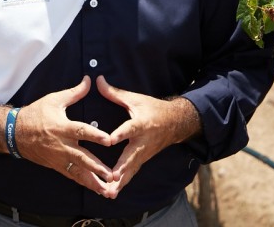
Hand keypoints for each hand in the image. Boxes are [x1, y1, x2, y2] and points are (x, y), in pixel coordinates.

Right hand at [17, 75, 113, 194]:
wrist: (14, 132)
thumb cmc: (35, 114)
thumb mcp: (54, 99)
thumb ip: (75, 92)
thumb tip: (90, 80)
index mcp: (62, 127)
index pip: (81, 131)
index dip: (95, 135)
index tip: (109, 140)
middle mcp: (61, 145)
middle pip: (82, 157)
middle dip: (97, 167)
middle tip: (111, 175)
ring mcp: (58, 157)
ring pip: (78, 172)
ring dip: (93, 181)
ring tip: (108, 190)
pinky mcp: (55, 165)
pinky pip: (71, 175)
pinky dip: (83, 183)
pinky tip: (95, 189)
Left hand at [96, 75, 200, 198]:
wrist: (175, 123)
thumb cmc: (153, 109)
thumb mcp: (136, 99)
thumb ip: (115, 93)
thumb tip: (98, 80)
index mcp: (141, 123)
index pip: (130, 129)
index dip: (120, 134)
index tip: (109, 140)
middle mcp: (143, 141)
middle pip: (131, 156)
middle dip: (121, 168)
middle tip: (111, 178)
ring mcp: (144, 153)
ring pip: (131, 169)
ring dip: (121, 182)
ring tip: (108, 192)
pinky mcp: (143, 160)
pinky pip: (132, 173)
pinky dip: (123, 183)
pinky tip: (111, 193)